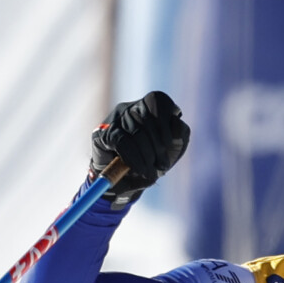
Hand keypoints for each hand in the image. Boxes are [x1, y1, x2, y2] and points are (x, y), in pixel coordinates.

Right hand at [92, 92, 189, 207]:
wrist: (124, 182)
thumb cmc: (151, 163)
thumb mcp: (172, 150)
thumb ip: (181, 134)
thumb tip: (177, 123)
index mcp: (147, 108)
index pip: (158, 100)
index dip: (166, 121)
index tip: (170, 144)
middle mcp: (130, 108)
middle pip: (148, 118)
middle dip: (159, 146)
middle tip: (162, 165)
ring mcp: (115, 120)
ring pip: (136, 131)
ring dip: (147, 156)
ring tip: (150, 172)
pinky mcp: (103, 133)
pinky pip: (122, 142)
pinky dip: (134, 158)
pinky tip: (139, 169)